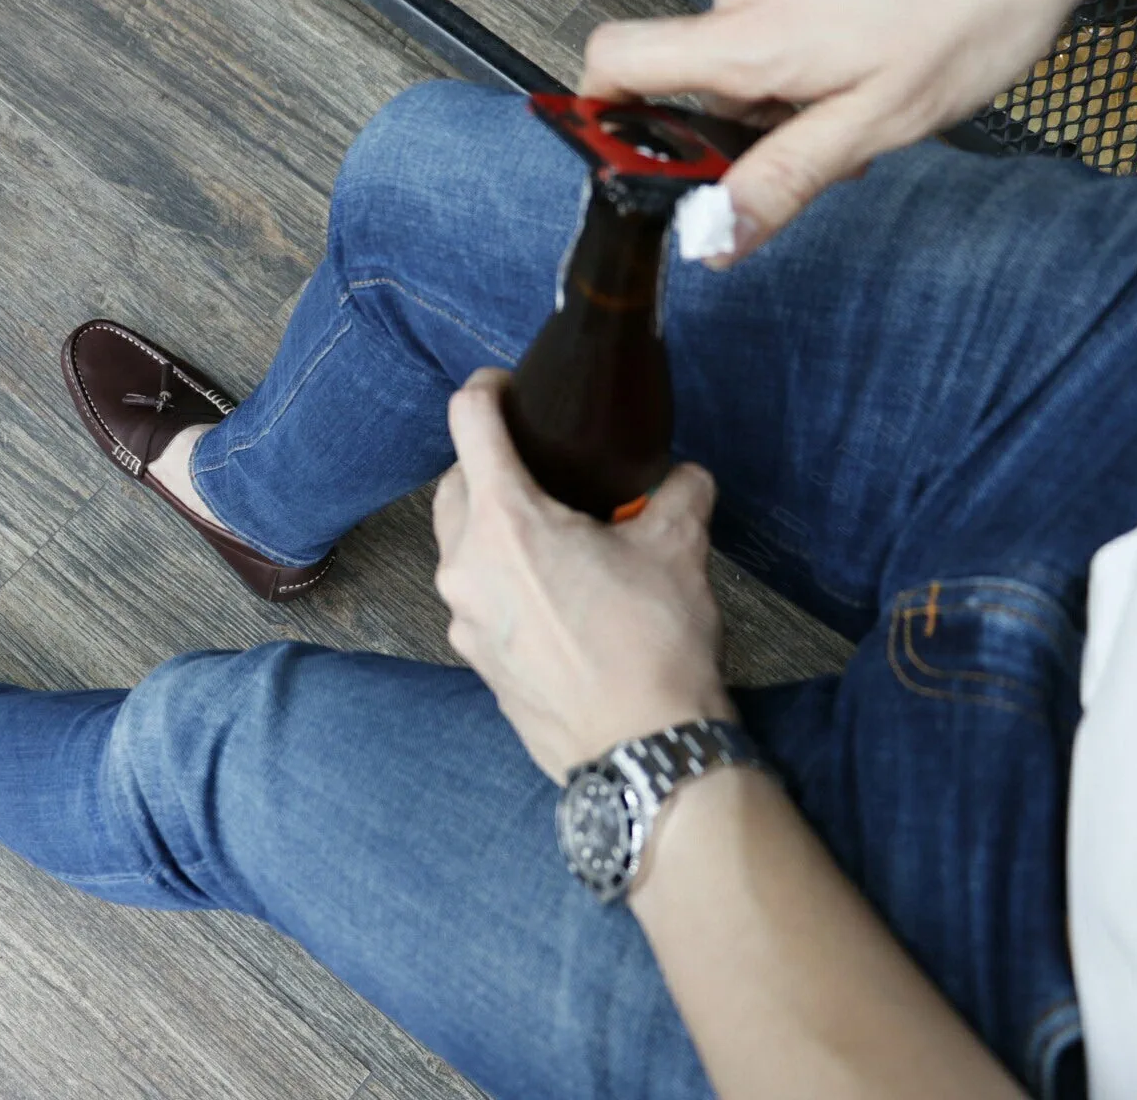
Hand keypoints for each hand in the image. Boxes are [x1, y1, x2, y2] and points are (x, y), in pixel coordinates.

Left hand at [432, 368, 732, 780]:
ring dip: (491, 527)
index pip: (469, 424)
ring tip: (552, 534)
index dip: (485, 391)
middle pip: (453, 487)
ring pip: (458, 547)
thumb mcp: (677, 549)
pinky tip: (551, 594)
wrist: (640, 749)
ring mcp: (463, 618)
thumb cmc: (652, 644)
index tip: (507, 387)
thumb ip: (677, 494)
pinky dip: (500, 580)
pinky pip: (475, 598)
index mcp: (505, 521)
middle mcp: (465, 565)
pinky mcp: (475, 659)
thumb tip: (682, 477)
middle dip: (485, 466)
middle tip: (537, 465)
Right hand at [580, 0, 1136, 262]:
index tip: (629, 133)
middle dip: (751, 94)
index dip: (601, 103)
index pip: (613, 62)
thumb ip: (785, 178)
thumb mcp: (884, 118)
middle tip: (836, 108)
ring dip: (794, 44)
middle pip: (702, 54)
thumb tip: (714, 236)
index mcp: (753, 38)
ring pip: (751, 12)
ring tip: (880, 44)